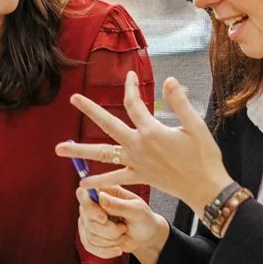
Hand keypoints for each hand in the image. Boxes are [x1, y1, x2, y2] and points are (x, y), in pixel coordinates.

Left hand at [57, 72, 231, 216]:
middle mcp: (138, 146)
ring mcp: (136, 163)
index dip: (130, 87)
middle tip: (73, 99)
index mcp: (151, 130)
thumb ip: (180, 102)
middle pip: (108, 125)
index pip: (134, 103)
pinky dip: (98, 182)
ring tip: (58, 149)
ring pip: (102, 155)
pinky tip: (82, 183)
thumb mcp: (195, 125)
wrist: (205, 187)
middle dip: (90, 110)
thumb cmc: (204, 156)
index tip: (129, 76)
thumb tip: (170, 80)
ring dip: (79, 151)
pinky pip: (114, 179)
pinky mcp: (139, 177)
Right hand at [77, 186, 168, 263]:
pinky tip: (117, 249)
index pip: (83, 194)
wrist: (144, 236)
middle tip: (123, 228)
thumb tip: (100, 198)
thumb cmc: (143, 218)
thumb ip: (119, 205)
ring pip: (91, 235)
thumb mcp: (137, 210)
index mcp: (104, 191)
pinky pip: (89, 246)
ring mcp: (88, 220)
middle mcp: (92, 204)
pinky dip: (106, 251)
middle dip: (110, 230)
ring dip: (111, 240)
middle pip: (89, 220)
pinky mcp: (88, 235)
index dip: (89, 207)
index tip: (104, 218)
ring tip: (123, 234)